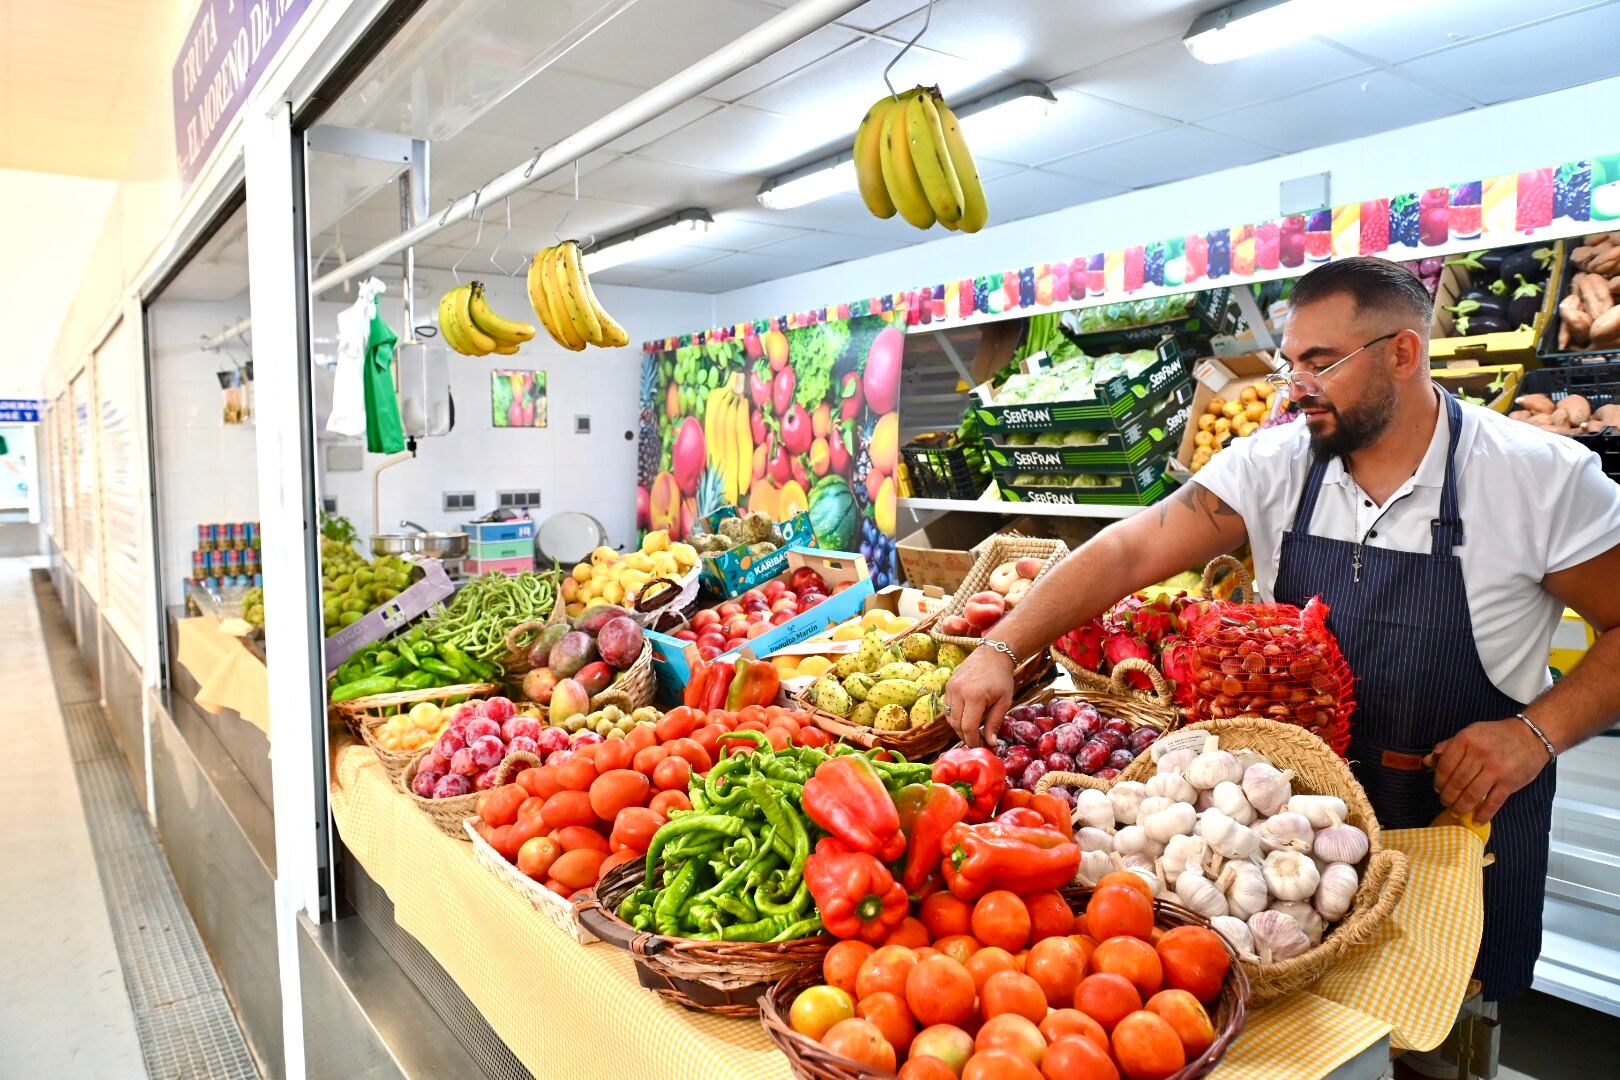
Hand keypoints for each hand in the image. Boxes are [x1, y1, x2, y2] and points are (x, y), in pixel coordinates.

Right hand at [943, 646, 1014, 748]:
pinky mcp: (948, 685)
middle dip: (965, 736)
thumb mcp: (1004, 701)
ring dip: (959, 727)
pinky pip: (947, 707)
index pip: (968, 727)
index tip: (980, 747)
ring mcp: (950, 688)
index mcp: (974, 697)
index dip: (973, 741)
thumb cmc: (1002, 678)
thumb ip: (995, 723)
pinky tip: (966, 717)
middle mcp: (958, 692)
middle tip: (976, 741)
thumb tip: (991, 743)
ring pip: (949, 717)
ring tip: (971, 730)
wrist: (993, 653)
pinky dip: (955, 716)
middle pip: (956, 724)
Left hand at [1428, 718, 1550, 824]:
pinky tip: (1476, 821)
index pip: (1445, 766)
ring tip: (1456, 811)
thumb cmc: (1497, 735)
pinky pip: (1493, 803)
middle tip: (1445, 802)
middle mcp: (1479, 754)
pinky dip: (1483, 815)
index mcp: (1466, 739)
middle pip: (1457, 782)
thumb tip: (1427, 761)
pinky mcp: (1509, 783)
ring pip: (1471, 794)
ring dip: (1460, 807)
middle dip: (1448, 796)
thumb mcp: (1471, 733)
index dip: (1439, 780)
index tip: (1438, 788)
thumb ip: (1449, 746)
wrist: (1531, 736)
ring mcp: (1495, 770)